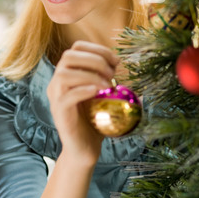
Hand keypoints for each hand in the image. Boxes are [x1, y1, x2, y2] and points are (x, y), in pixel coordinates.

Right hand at [47, 40, 118, 164]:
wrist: (84, 149)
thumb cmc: (96, 120)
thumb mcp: (107, 98)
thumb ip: (118, 87)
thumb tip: (142, 88)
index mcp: (68, 72)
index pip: (77, 47)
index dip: (98, 49)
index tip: (116, 61)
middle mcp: (57, 81)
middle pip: (68, 56)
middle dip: (94, 59)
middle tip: (112, 73)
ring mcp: (56, 97)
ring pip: (64, 74)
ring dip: (89, 75)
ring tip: (107, 85)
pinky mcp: (59, 112)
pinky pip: (67, 96)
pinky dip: (84, 90)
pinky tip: (99, 93)